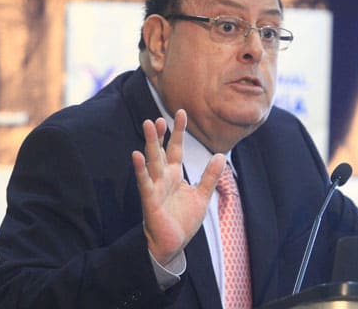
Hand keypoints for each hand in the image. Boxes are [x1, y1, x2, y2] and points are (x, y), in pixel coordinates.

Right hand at [132, 109, 225, 265]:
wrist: (173, 244)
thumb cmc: (184, 220)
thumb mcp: (202, 195)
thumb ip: (210, 176)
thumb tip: (220, 156)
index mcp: (174, 174)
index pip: (176, 148)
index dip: (178, 131)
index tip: (181, 112)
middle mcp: (163, 177)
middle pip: (160, 150)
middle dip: (159, 134)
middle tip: (158, 116)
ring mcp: (155, 187)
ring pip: (152, 161)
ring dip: (150, 143)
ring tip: (148, 125)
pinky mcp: (150, 199)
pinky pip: (145, 182)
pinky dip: (140, 169)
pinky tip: (137, 154)